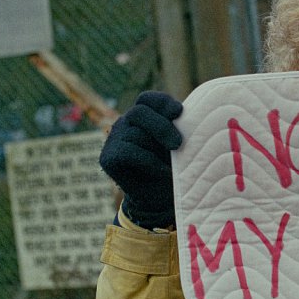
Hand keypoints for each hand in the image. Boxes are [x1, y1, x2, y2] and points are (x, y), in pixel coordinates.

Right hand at [99, 91, 182, 228]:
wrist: (158, 199)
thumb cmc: (171, 167)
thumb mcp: (176, 145)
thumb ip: (176, 129)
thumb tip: (191, 118)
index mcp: (142, 116)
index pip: (147, 99)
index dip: (162, 103)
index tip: (179, 112)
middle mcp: (125, 123)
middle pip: (139, 112)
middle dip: (161, 126)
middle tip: (178, 144)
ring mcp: (114, 139)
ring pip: (136, 135)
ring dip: (157, 151)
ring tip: (171, 166)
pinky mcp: (108, 157)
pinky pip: (128, 152)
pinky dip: (149, 162)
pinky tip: (162, 172)